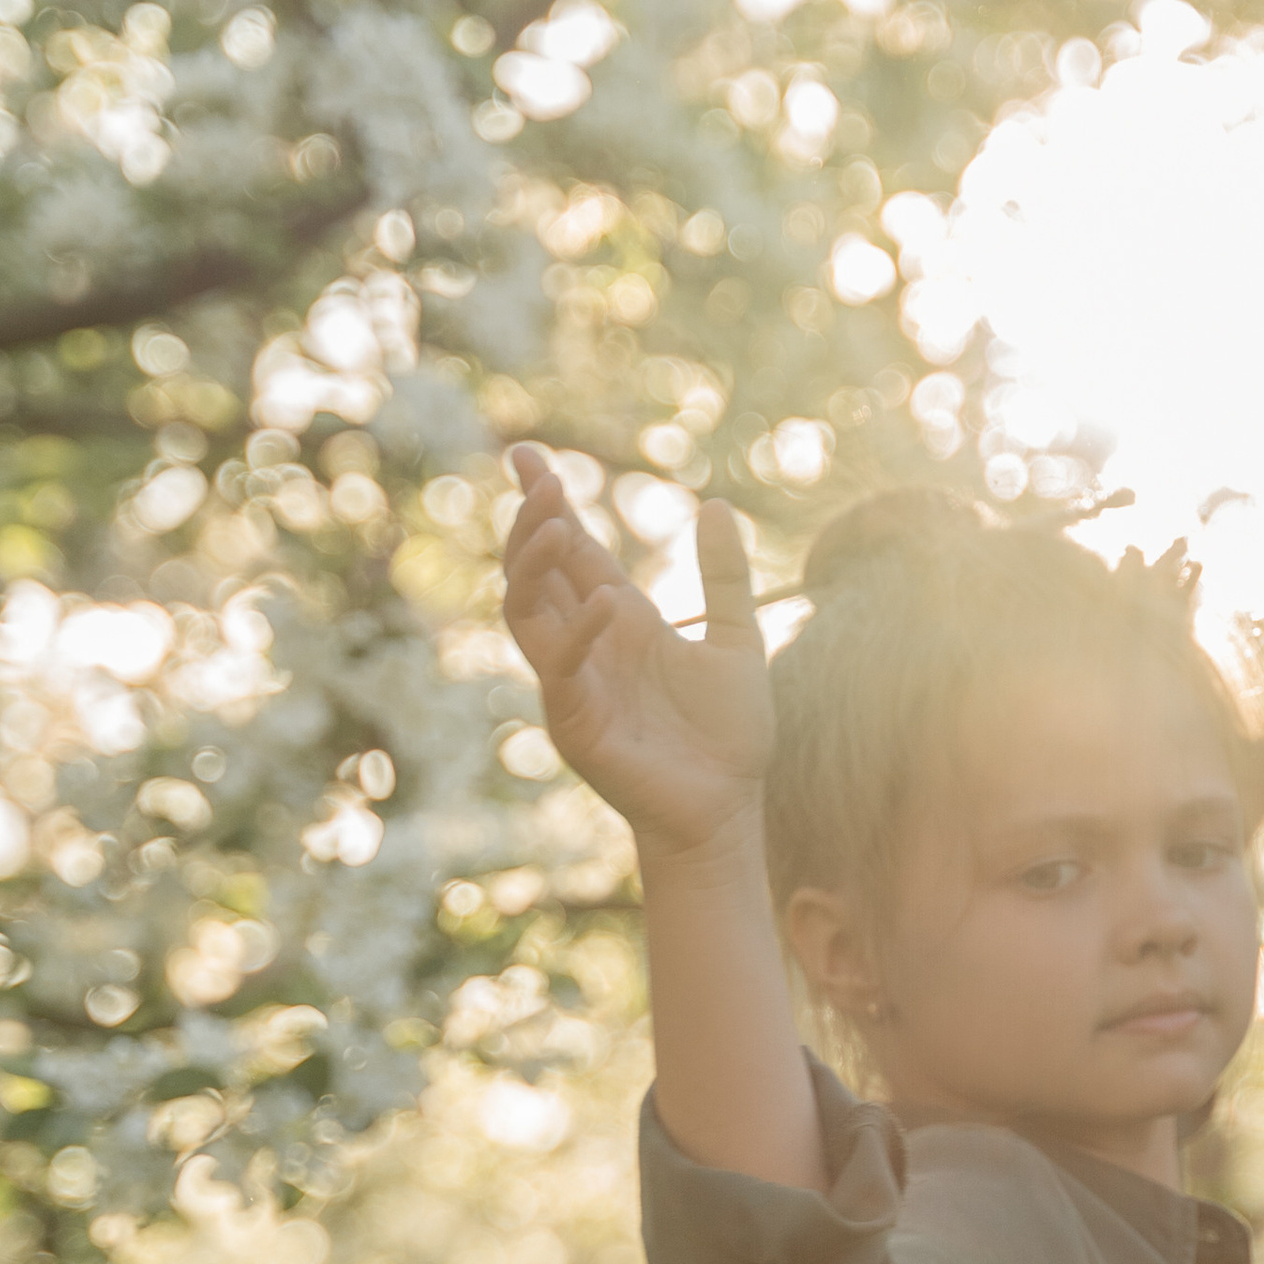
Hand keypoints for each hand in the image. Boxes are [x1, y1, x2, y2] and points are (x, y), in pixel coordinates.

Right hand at [501, 445, 772, 864]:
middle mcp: (588, 646)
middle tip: (539, 479)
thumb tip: (715, 505)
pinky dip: (581, 634)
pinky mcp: (577, 725)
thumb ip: (723, 577)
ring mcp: (575, 684)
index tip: (527, 455)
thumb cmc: (730, 736)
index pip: (571, 549)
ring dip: (532, 566)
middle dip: (531, 523)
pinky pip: (565, 671)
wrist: (730, 809)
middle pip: (536, 571)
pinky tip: (608, 602)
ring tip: (552, 521)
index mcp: (620, 620)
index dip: (548, 503)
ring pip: (526, 613)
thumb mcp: (737, 641)